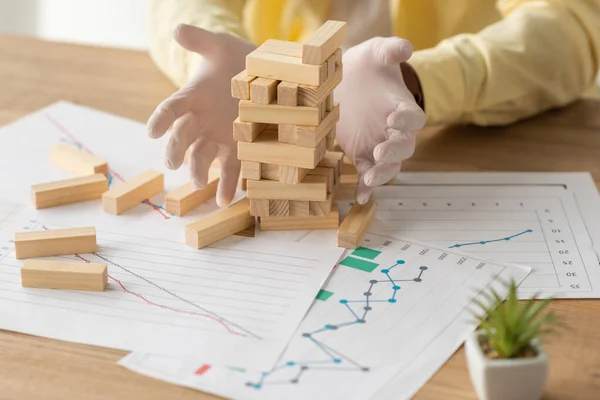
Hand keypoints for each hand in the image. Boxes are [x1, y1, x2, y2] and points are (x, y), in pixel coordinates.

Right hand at [147, 24, 255, 206]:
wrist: (264, 77)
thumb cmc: (237, 61)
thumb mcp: (221, 46)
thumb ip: (200, 40)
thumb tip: (177, 29)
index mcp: (193, 98)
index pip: (172, 108)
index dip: (161, 119)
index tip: (152, 131)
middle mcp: (201, 121)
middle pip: (183, 138)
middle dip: (176, 150)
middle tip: (173, 163)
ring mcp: (218, 138)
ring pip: (201, 157)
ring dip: (197, 171)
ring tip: (198, 183)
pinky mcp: (237, 151)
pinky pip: (229, 171)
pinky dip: (226, 186)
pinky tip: (226, 200)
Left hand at [334, 37, 425, 203]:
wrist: (349, 80)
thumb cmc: (368, 66)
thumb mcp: (376, 52)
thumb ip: (391, 50)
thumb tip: (405, 47)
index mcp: (402, 107)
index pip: (413, 117)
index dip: (407, 119)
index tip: (394, 118)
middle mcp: (394, 131)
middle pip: (404, 147)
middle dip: (394, 151)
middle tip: (380, 152)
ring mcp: (379, 145)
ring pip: (389, 166)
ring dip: (382, 173)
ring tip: (370, 178)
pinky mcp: (362, 155)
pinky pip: (367, 174)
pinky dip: (365, 186)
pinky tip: (359, 196)